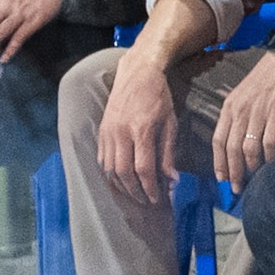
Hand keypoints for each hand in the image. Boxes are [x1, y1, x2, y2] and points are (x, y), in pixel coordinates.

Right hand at [91, 60, 179, 195]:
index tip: (158, 199)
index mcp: (141, 130)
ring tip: (134, 194)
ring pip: (110, 169)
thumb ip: (168, 153)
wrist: (138, 73)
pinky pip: (102, 159)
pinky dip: (110, 173)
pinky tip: (121, 179)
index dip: (150, 188)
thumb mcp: (170, 123)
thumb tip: (172, 180)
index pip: (143, 169)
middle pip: (124, 173)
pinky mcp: (102, 131)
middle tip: (146, 201)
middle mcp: (121, 132)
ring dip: (122, 186)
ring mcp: (108, 132)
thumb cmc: (159, 97)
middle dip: (135, 192)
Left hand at [207, 48, 274, 185]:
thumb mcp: (245, 95)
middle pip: (231, 149)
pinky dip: (273, 157)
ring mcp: (258, 111)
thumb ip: (241, 117)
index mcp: (230, 106)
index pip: (218, 140)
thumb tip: (242, 146)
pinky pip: (271, 142)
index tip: (222, 179)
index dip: (219, 163)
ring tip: (257, 179)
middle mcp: (240, 110)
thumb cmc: (268, 77)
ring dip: (252, 168)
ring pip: (249, 149)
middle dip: (233, 173)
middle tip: (238, 189)